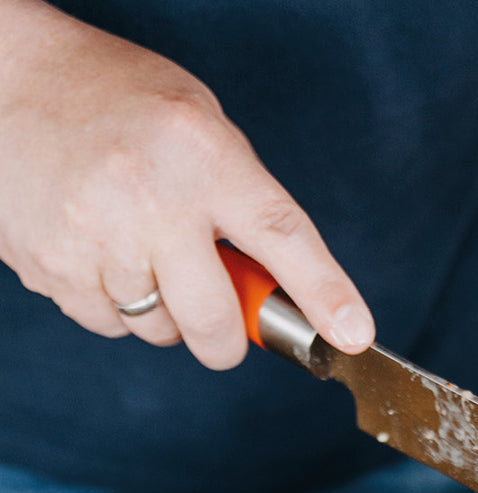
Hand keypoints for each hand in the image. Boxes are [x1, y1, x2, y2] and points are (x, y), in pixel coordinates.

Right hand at [0, 1, 372, 368]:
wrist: (6, 79)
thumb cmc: (117, 102)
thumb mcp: (200, 128)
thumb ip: (242, 204)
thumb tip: (286, 294)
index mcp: (202, 152)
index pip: (280, 233)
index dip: (323, 293)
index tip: (352, 335)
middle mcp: (150, 196)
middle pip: (213, 322)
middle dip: (222, 336)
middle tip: (216, 313)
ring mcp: (95, 235)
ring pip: (158, 331)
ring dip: (162, 311)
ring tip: (137, 247)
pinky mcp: (52, 266)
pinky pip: (108, 326)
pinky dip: (113, 307)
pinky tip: (99, 252)